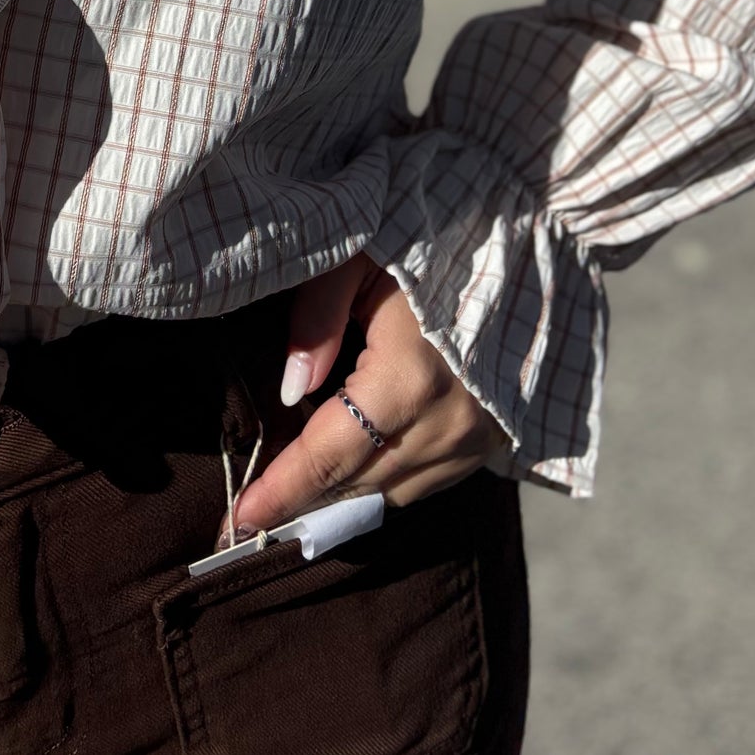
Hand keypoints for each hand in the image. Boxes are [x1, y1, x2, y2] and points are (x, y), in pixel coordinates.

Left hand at [229, 255, 508, 538]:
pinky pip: (426, 482)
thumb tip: (289, 389)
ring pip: (393, 495)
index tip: (238, 519)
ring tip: (291, 497)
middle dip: (300, 505)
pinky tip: (350, 469)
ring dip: (342, 497)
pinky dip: (383, 481)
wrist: (516, 239)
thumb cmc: (423, 234)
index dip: (280, 490)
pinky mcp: (494, 439)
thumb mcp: (357, 257)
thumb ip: (317, 319)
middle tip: (247, 521)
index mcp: (410, 379)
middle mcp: (448, 424)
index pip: (328, 456)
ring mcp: (477, 438)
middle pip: (357, 485)